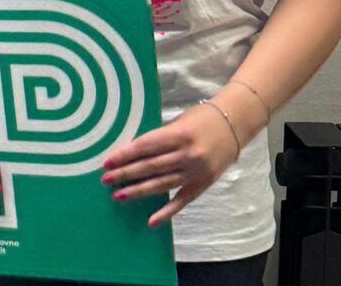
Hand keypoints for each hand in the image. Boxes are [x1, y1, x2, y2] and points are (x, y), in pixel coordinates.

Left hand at [102, 101, 243, 225]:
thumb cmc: (201, 118)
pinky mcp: (204, 183)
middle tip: (106, 180)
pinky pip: (182, 200)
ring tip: (118, 196)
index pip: (145, 147)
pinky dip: (166, 211)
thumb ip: (157, 138)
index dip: (124, 156)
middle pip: (150, 167)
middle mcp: (188, 155)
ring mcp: (197, 172)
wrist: (234, 124)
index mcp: (179, 135)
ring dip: (138, 192)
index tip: (106, 163)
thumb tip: (130, 153)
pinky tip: (151, 221)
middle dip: (125, 174)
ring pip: (162, 184)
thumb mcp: (177, 122)